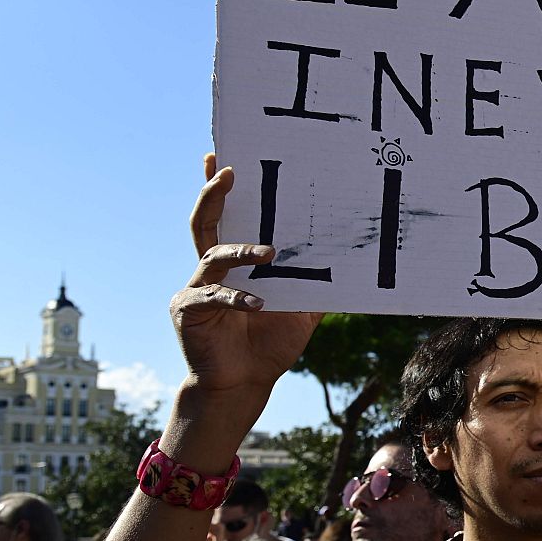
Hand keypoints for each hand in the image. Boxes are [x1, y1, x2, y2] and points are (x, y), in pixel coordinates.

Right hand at [173, 155, 320, 395]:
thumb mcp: (302, 310)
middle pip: (203, 223)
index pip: (223, 219)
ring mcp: (195, 289)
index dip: (218, 189)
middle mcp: (208, 271)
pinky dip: (238, 297)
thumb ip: (317, 284)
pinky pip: (213, 297)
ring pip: (212, 256)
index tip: (219, 157)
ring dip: (241, 251)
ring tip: (270, 252)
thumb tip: (352, 263)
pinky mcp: (189, 312)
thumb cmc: (269, 345)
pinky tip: (258, 303)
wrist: (244, 384)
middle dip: (213, 195)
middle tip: (228, 172)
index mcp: (232, 265)